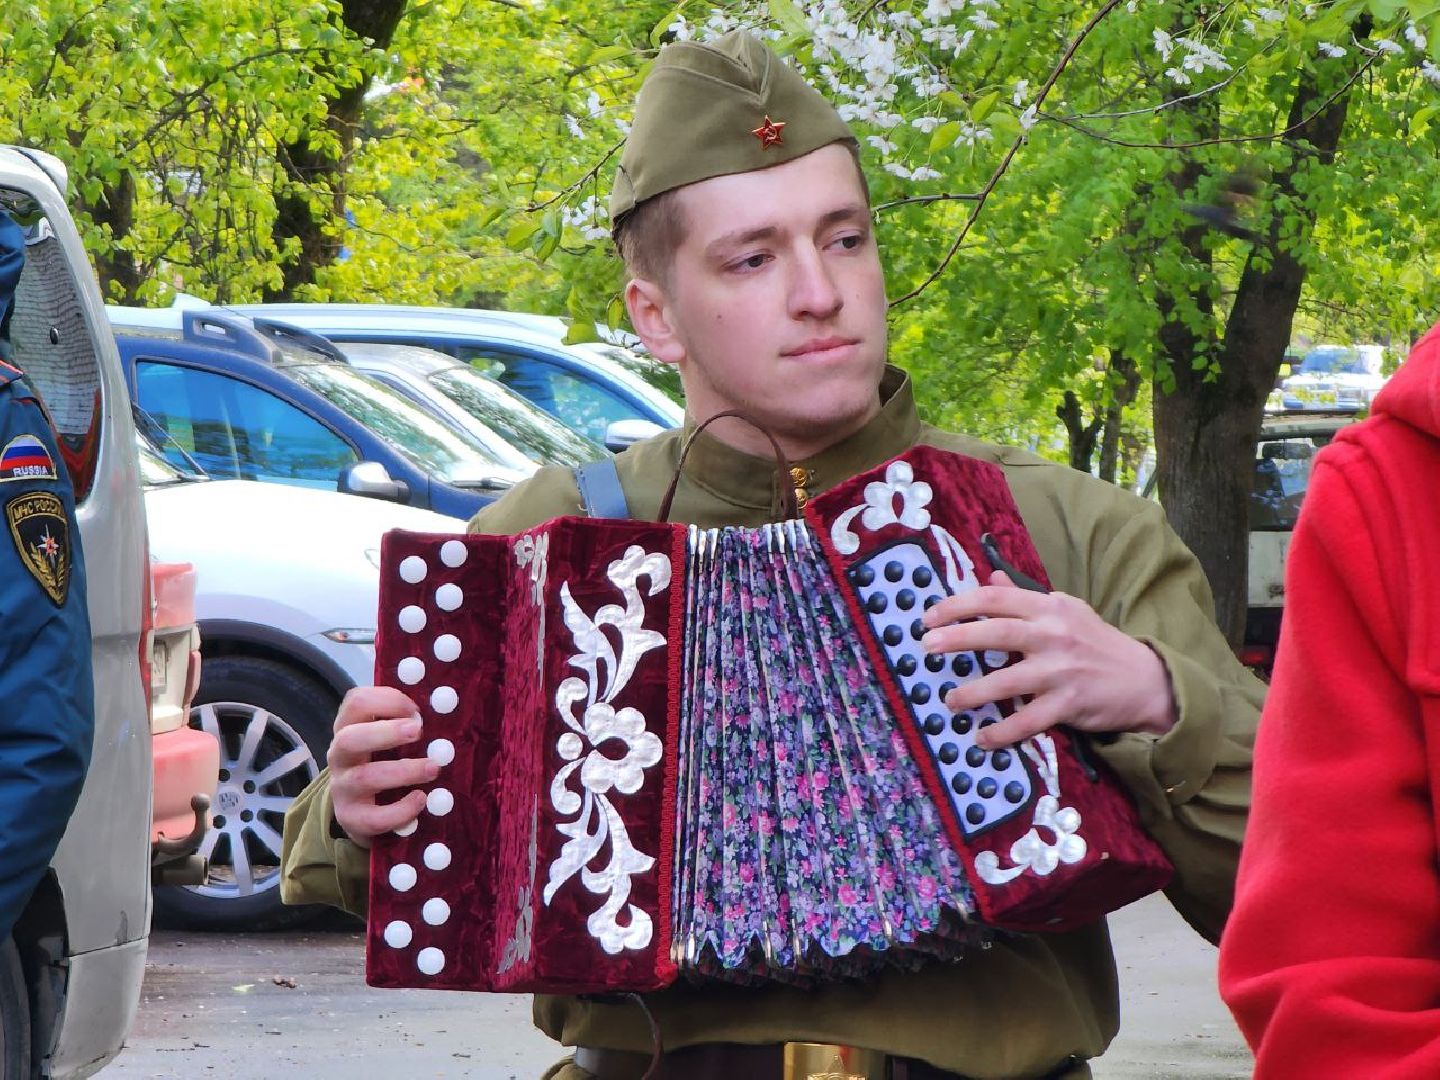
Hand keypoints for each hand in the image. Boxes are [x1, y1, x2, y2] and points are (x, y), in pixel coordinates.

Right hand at [328, 686, 436, 847]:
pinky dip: (400, 810)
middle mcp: (340, 756)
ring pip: (364, 777)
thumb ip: (407, 723)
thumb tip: (445, 709)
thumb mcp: (389, 739)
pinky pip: (373, 818)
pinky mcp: (351, 819)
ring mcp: (342, 788)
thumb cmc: (383, 763)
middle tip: (418, 730)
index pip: (356, 703)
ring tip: (433, 768)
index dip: (387, 701)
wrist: (362, 812)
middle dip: (385, 733)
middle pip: (349, 739)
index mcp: (349, 727)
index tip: (416, 710)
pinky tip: (420, 799)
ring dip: (403, 771)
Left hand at [920, 571, 1175, 749]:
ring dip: (973, 692)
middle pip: (997, 632)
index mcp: (1048, 607)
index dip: (957, 606)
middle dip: (957, 638)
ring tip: (950, 700)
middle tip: (927, 647)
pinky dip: (1003, 732)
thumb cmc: (1096, 642)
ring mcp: (1060, 670)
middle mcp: (1052, 635)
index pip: (994, 598)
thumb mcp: (1065, 610)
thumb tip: (990, 578)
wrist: (1144, 679)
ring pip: (1007, 681)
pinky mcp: (1069, 703)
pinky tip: (982, 738)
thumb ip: (1025, 597)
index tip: (929, 617)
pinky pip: (1028, 721)